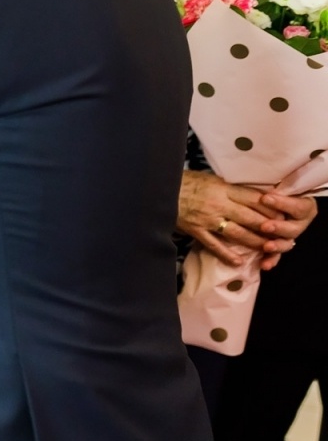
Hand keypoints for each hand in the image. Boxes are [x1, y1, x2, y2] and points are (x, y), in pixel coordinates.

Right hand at [178, 170, 297, 268]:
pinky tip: (238, 261)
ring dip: (254, 242)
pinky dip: (227, 254)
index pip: (254, 199)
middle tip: (281, 234)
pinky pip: (214, 245)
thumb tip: (246, 194)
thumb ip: (227, 188)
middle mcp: (219, 204)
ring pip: (237, 233)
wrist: (158, 190)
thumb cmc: (183, 181)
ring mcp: (208, 219)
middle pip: (250, 218)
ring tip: (267, 248)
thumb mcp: (209, 178)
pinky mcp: (196, 230)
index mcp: (223, 189)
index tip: (282, 214)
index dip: (271, 208)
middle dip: (268, 227)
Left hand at [257, 189, 318, 269]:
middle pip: (293, 229)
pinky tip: (265, 265)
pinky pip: (277, 256)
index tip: (265, 198)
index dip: (283, 204)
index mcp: (304, 207)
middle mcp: (299, 223)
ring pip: (287, 244)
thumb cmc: (274, 189)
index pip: (298, 207)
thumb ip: (276, 188)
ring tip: (266, 246)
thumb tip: (265, 187)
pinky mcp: (279, 245)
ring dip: (277, 245)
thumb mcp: (278, 186)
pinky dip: (271, 260)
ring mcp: (290, 236)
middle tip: (265, 226)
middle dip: (279, 227)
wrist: (269, 200)